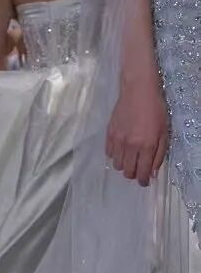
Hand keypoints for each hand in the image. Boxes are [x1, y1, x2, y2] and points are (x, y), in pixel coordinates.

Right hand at [106, 72, 168, 186]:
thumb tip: (152, 172)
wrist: (138, 91)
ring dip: (124, 165)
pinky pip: (109, 153)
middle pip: (127, 172)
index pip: (142, 173)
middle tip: (137, 170)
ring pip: (117, 165)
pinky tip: (121, 150)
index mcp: (146, 146)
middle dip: (133, 175)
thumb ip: (158, 154)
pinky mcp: (109, 133)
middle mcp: (130, 146)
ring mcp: (118, 140)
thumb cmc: (155, 110)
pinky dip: (115, 155)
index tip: (144, 182)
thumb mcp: (164, 133)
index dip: (143, 181)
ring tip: (129, 158)